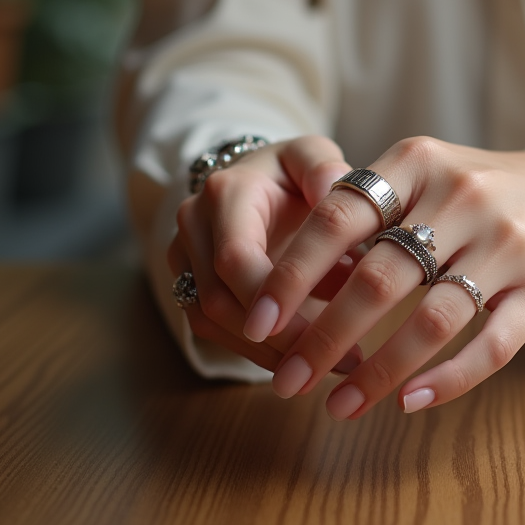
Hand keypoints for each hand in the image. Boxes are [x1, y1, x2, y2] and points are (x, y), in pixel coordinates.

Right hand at [167, 135, 364, 372]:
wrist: (253, 183)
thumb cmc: (292, 172)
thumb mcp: (311, 155)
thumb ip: (322, 166)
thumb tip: (334, 189)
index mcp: (226, 193)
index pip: (234, 257)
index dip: (268, 298)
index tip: (317, 331)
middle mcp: (194, 226)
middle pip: (220, 298)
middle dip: (278, 337)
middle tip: (340, 359)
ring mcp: (184, 259)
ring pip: (213, 322)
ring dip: (270, 353)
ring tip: (330, 368)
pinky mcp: (190, 287)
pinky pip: (216, 332)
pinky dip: (258, 352)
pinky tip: (303, 363)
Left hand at [243, 136, 524, 418]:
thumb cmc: (469, 190)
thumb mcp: (417, 174)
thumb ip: (361, 208)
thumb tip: (278, 278)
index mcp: (419, 162)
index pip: (339, 218)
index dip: (292, 274)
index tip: (257, 322)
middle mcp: (464, 198)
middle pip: (380, 278)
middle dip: (323, 337)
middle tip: (286, 381)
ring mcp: (508, 246)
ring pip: (433, 321)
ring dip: (378, 373)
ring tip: (338, 406)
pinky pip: (492, 346)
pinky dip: (448, 380)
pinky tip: (409, 402)